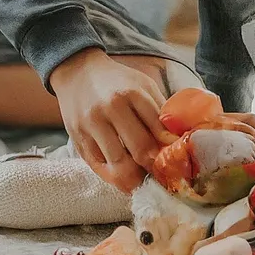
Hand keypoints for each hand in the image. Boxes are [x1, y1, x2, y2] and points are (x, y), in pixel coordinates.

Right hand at [51, 48, 177, 192]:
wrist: (78, 73)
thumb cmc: (117, 81)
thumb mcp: (143, 85)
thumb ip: (159, 109)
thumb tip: (176, 138)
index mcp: (132, 93)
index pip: (157, 128)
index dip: (169, 149)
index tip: (177, 161)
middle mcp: (111, 108)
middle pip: (140, 148)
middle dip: (154, 167)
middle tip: (163, 176)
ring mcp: (91, 125)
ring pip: (118, 164)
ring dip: (135, 178)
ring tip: (145, 181)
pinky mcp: (77, 139)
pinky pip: (98, 166)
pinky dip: (113, 177)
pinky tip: (125, 179)